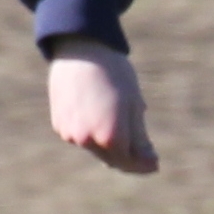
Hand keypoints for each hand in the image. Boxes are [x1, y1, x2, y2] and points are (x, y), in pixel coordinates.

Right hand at [49, 47, 154, 173]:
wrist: (80, 49)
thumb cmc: (114, 74)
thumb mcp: (134, 105)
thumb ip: (140, 139)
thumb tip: (151, 164)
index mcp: (110, 137)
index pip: (130, 162)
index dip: (143, 164)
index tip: (154, 161)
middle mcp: (87, 140)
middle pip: (111, 159)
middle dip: (127, 156)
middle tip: (143, 150)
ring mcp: (70, 134)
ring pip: (94, 148)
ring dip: (108, 143)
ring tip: (117, 121)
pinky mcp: (59, 125)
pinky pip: (79, 135)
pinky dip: (91, 131)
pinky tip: (96, 112)